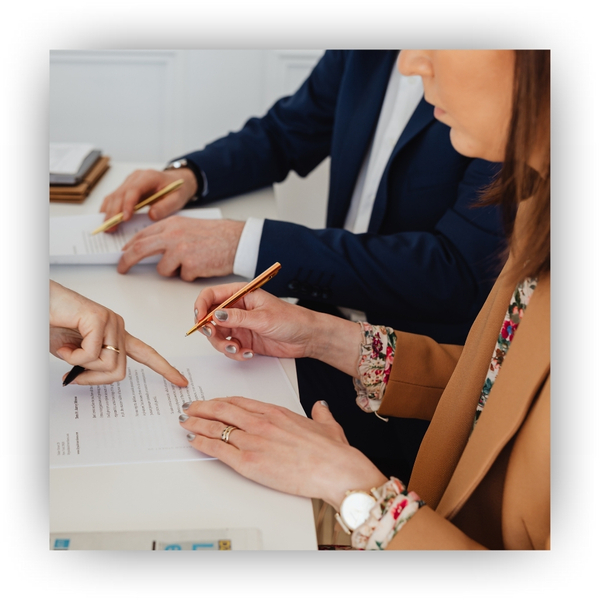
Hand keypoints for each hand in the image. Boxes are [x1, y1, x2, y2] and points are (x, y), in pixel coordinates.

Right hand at [50, 280, 188, 386]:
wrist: (34, 304)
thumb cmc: (52, 324)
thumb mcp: (73, 353)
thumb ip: (88, 365)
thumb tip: (87, 379)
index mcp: (116, 334)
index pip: (147, 354)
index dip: (164, 369)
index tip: (181, 382)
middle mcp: (118, 327)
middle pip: (118, 372)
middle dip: (92, 379)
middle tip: (71, 374)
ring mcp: (111, 321)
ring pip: (107, 365)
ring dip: (80, 365)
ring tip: (66, 350)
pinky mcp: (99, 319)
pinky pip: (92, 354)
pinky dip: (72, 356)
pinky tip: (64, 343)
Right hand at [100, 168, 197, 229]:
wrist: (176, 181)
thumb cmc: (177, 189)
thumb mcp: (177, 199)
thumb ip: (166, 207)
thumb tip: (151, 216)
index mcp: (149, 177)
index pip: (133, 189)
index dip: (127, 204)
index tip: (124, 218)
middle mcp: (136, 177)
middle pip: (120, 193)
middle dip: (114, 212)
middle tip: (111, 228)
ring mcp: (129, 182)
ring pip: (114, 196)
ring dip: (109, 212)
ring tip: (107, 227)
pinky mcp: (126, 188)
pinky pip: (113, 198)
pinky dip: (109, 209)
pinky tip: (106, 220)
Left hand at [117, 216, 244, 279]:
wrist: (237, 240)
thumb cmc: (216, 235)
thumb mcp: (188, 227)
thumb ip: (168, 234)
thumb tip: (150, 247)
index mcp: (171, 224)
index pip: (142, 235)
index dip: (129, 246)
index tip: (123, 254)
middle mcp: (172, 236)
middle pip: (140, 249)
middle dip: (127, 260)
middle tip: (122, 269)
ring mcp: (180, 251)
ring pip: (162, 269)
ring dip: (173, 271)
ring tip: (192, 263)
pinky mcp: (190, 265)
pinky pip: (182, 277)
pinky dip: (191, 275)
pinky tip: (202, 265)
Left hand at [179, 397, 386, 509]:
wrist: (334, 469)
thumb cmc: (331, 452)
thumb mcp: (327, 425)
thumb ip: (319, 414)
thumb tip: (319, 407)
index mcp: (276, 412)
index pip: (240, 402)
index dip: (222, 401)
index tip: (212, 402)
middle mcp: (261, 423)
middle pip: (222, 410)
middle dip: (202, 408)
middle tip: (190, 407)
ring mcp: (253, 441)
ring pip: (216, 427)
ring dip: (196, 424)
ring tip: (185, 422)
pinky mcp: (249, 462)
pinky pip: (218, 449)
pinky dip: (202, 443)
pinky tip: (193, 441)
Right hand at [193, 283, 361, 375]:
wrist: (307, 337)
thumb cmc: (291, 319)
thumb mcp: (263, 317)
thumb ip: (237, 318)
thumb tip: (216, 315)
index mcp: (241, 295)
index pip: (211, 295)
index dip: (201, 306)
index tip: (200, 318)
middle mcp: (237, 310)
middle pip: (210, 318)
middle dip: (209, 330)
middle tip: (215, 336)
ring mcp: (240, 326)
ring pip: (218, 336)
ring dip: (223, 345)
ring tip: (237, 349)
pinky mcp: (244, 340)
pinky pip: (230, 348)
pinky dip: (235, 353)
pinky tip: (248, 353)